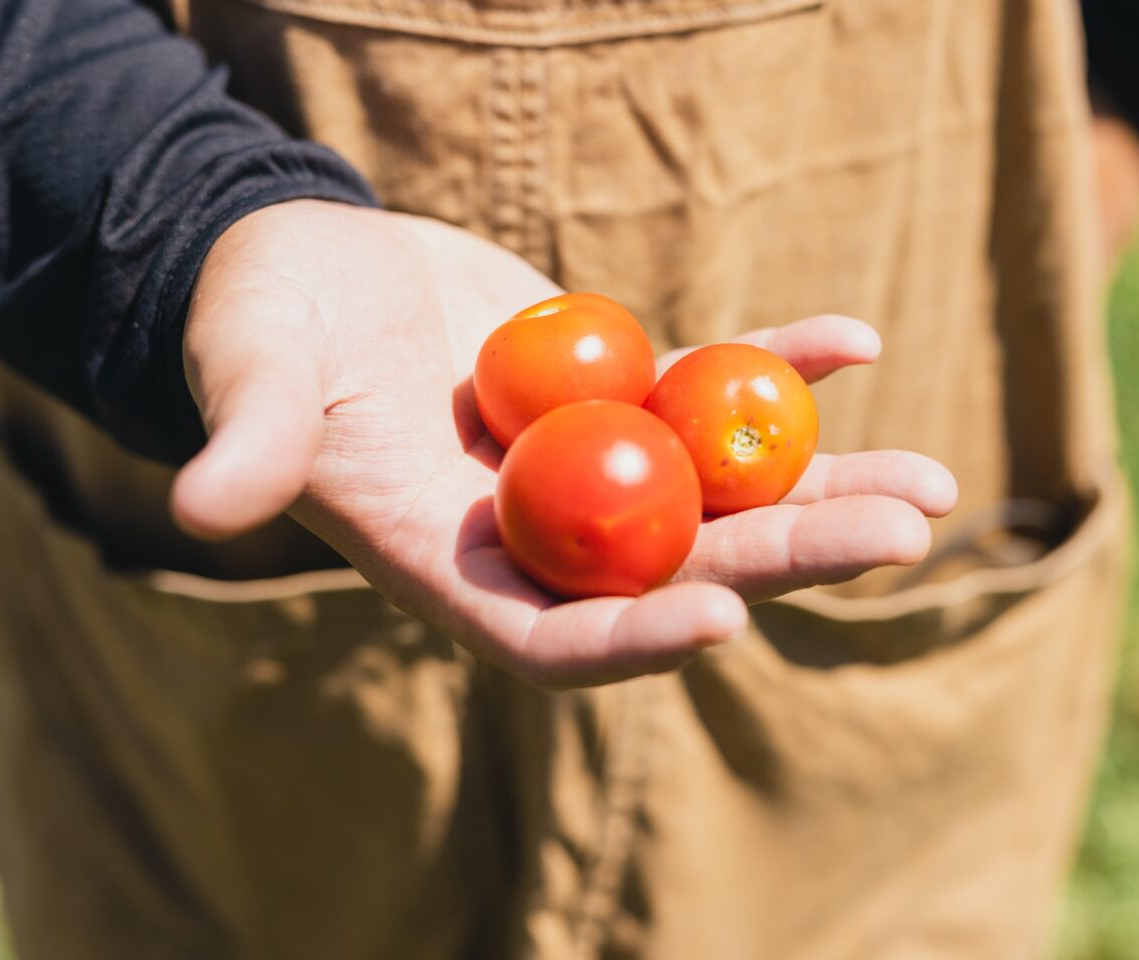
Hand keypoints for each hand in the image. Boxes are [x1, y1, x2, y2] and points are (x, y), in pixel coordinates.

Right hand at [171, 201, 955, 687]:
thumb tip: (201, 505)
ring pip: (721, 495)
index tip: (726, 621)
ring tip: (937, 486)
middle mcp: (538, 533)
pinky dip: (778, 369)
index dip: (636, 640)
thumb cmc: (260, 329)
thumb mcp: (247, 376)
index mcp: (454, 563)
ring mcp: (588, 466)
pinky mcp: (616, 393)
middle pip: (676, 569)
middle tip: (902, 538)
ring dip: (824, 489)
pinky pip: (708, 389)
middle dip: (786, 562)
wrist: (311, 271)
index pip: (552, 636)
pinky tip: (854, 343)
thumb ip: (247, 442)